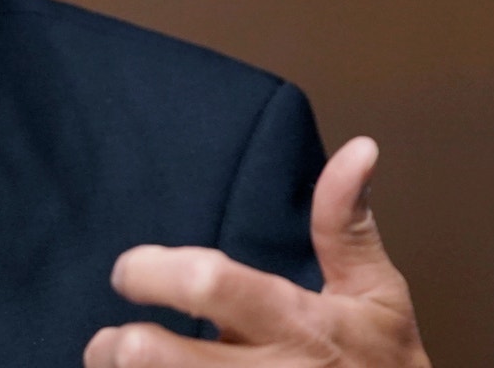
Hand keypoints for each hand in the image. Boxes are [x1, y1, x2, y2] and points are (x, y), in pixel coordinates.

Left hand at [83, 136, 429, 367]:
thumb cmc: (384, 367)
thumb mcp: (378, 295)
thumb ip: (347, 224)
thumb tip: (359, 148)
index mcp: (295, 323)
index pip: (208, 283)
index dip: (151, 270)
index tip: (128, 271)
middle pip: (154, 356)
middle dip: (114, 346)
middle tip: (110, 341)